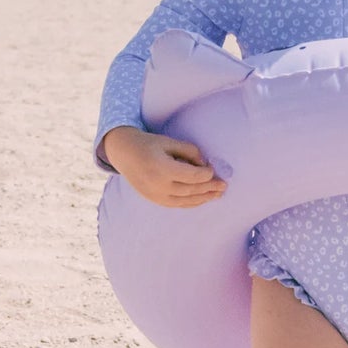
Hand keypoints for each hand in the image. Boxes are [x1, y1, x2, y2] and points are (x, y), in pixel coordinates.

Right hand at [101, 126, 226, 208]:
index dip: (205, 174)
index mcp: (161, 168)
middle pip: (190, 190)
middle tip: (224, 185)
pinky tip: (203, 199)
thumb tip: (205, 165)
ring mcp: (155, 195)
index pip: (191, 176)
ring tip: (218, 194)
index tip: (213, 170)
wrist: (124, 154)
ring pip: (185, 200)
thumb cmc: (149, 144)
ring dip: (204, 198)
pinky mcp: (155, 200)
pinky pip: (177, 205)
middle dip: (209, 188)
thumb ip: (189, 151)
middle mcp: (158, 185)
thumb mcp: (169, 142)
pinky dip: (192, 203)